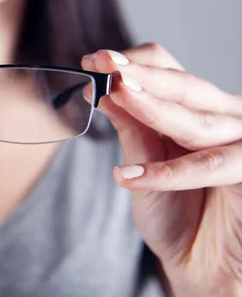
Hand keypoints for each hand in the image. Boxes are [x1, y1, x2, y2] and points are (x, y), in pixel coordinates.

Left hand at [81, 43, 241, 296]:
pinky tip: (128, 174)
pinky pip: (209, 167)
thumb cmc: (172, 211)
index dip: (132, 63)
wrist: (198, 261)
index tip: (94, 61)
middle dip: (140, 74)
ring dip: (151, 108)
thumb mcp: (142, 164)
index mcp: (193, 110)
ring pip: (194, 121)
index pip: (167, 70)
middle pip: (183, 86)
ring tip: (114, 97)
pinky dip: (168, 172)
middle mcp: (221, 119)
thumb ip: (133, 129)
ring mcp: (240, 143)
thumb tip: (107, 92)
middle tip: (104, 63)